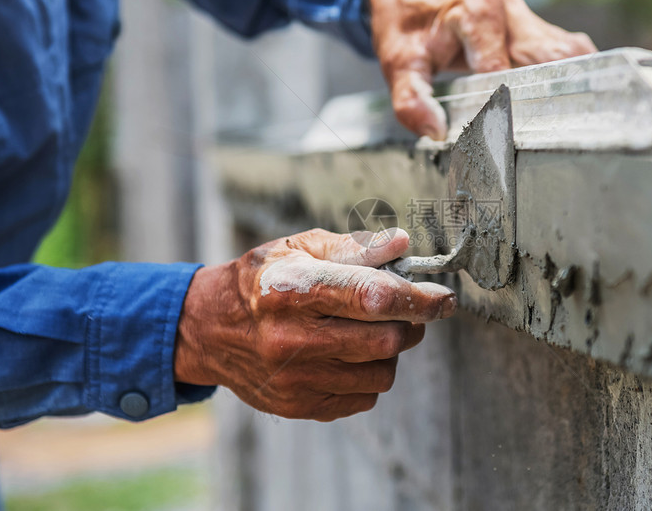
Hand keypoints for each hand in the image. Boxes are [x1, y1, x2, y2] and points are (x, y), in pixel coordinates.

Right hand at [174, 228, 455, 420]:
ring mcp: (295, 378)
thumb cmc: (261, 280)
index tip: (443, 298)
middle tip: (407, 310)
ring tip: (372, 331)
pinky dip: (370, 375)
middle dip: (410, 324)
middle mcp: (292, 338)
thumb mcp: (298, 248)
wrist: (208, 328)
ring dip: (391, 350)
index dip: (418, 298)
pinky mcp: (299, 405)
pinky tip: (350, 354)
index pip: (372, 297)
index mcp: (294, 289)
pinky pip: (363, 397)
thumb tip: (401, 245)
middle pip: (385, 340)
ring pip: (381, 373)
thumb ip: (353, 247)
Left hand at [369, 0, 596, 139]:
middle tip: (547, 136)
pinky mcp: (537, 28)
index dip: (505, 106)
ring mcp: (527, 17)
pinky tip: (566, 105)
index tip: (505, 138)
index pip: (503, 70)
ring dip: (567, 87)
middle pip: (547, 59)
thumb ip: (411, 99)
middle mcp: (510, 9)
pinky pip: (567, 53)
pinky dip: (570, 78)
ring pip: (566, 54)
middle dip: (549, 98)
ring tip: (565, 123)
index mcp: (477, 11)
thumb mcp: (398, 63)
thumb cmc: (406, 27)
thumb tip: (436, 133)